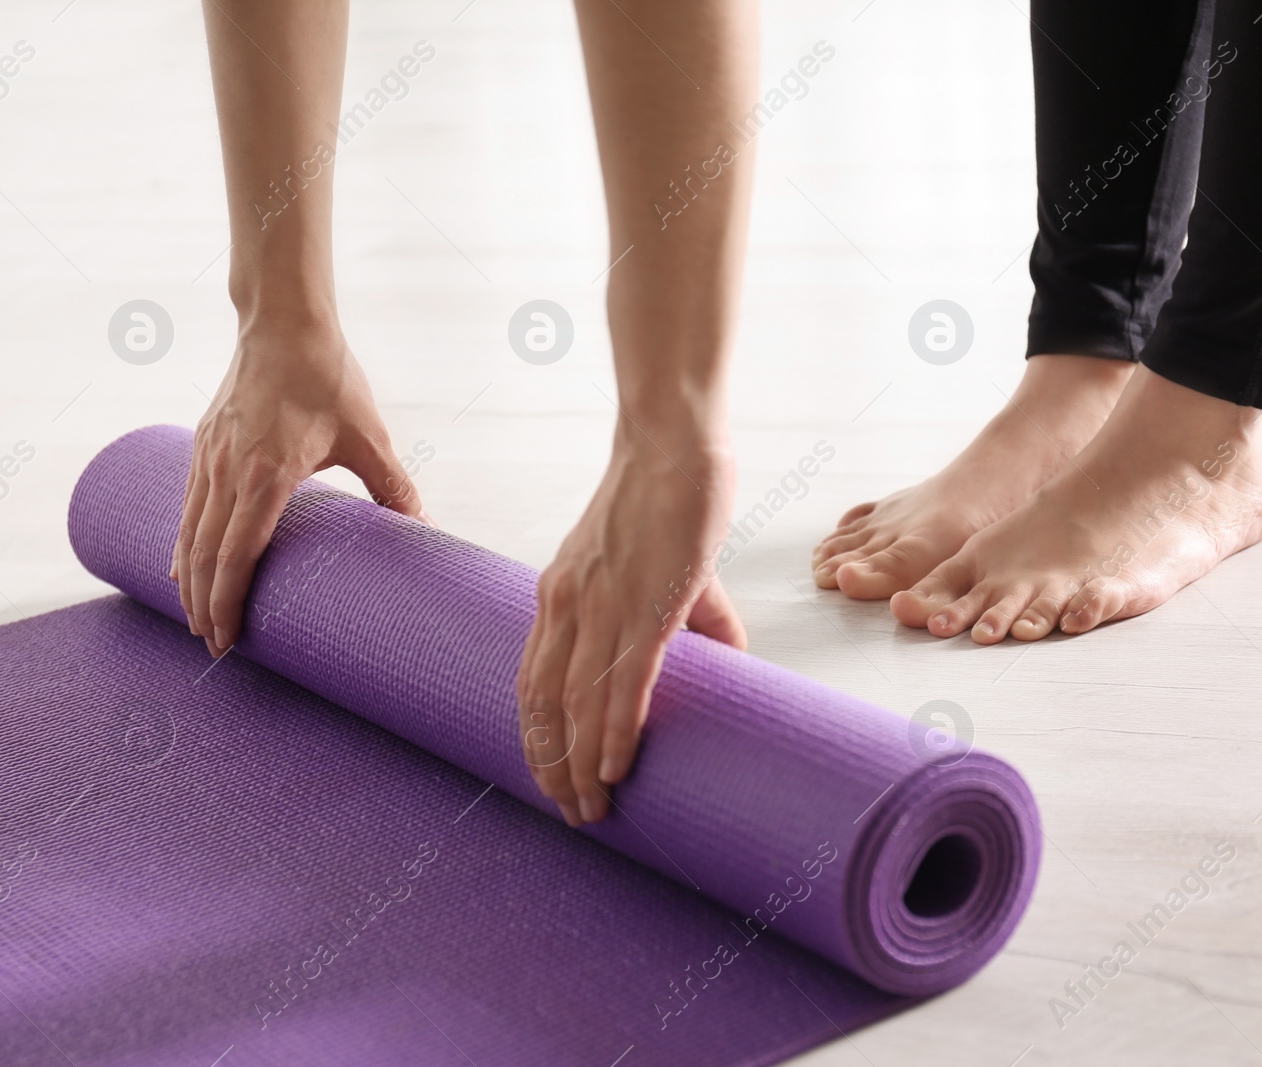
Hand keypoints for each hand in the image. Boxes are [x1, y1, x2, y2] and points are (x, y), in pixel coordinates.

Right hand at [171, 322, 428, 657]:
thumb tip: (426, 530)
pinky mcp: (202, 444)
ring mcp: (207, 457)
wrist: (282, 324)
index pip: (237, 556)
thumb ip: (395, 487)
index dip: (228, 603)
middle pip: (203, 555)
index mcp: (266, 476)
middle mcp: (227, 471)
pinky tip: (183, 561)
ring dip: (188, 580)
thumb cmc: (328, 378)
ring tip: (196, 617)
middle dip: (204, 606)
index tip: (229, 640)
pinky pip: (185, 504)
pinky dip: (182, 540)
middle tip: (213, 647)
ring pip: (187, 532)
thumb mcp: (369, 436)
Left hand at [517, 425, 745, 825]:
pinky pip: (624, 679)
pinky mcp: (646, 603)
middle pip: (545, 705)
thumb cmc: (665, 498)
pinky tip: (615, 766)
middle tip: (571, 812)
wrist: (672, 447)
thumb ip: (691, 619)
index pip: (531, 683)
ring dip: (579, 762)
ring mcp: (603, 606)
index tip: (546, 777)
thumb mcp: (656, 566)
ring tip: (592, 807)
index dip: (536, 736)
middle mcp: (566, 606)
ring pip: (577, 703)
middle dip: (552, 765)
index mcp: (558, 597)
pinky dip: (615, 728)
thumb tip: (730, 661)